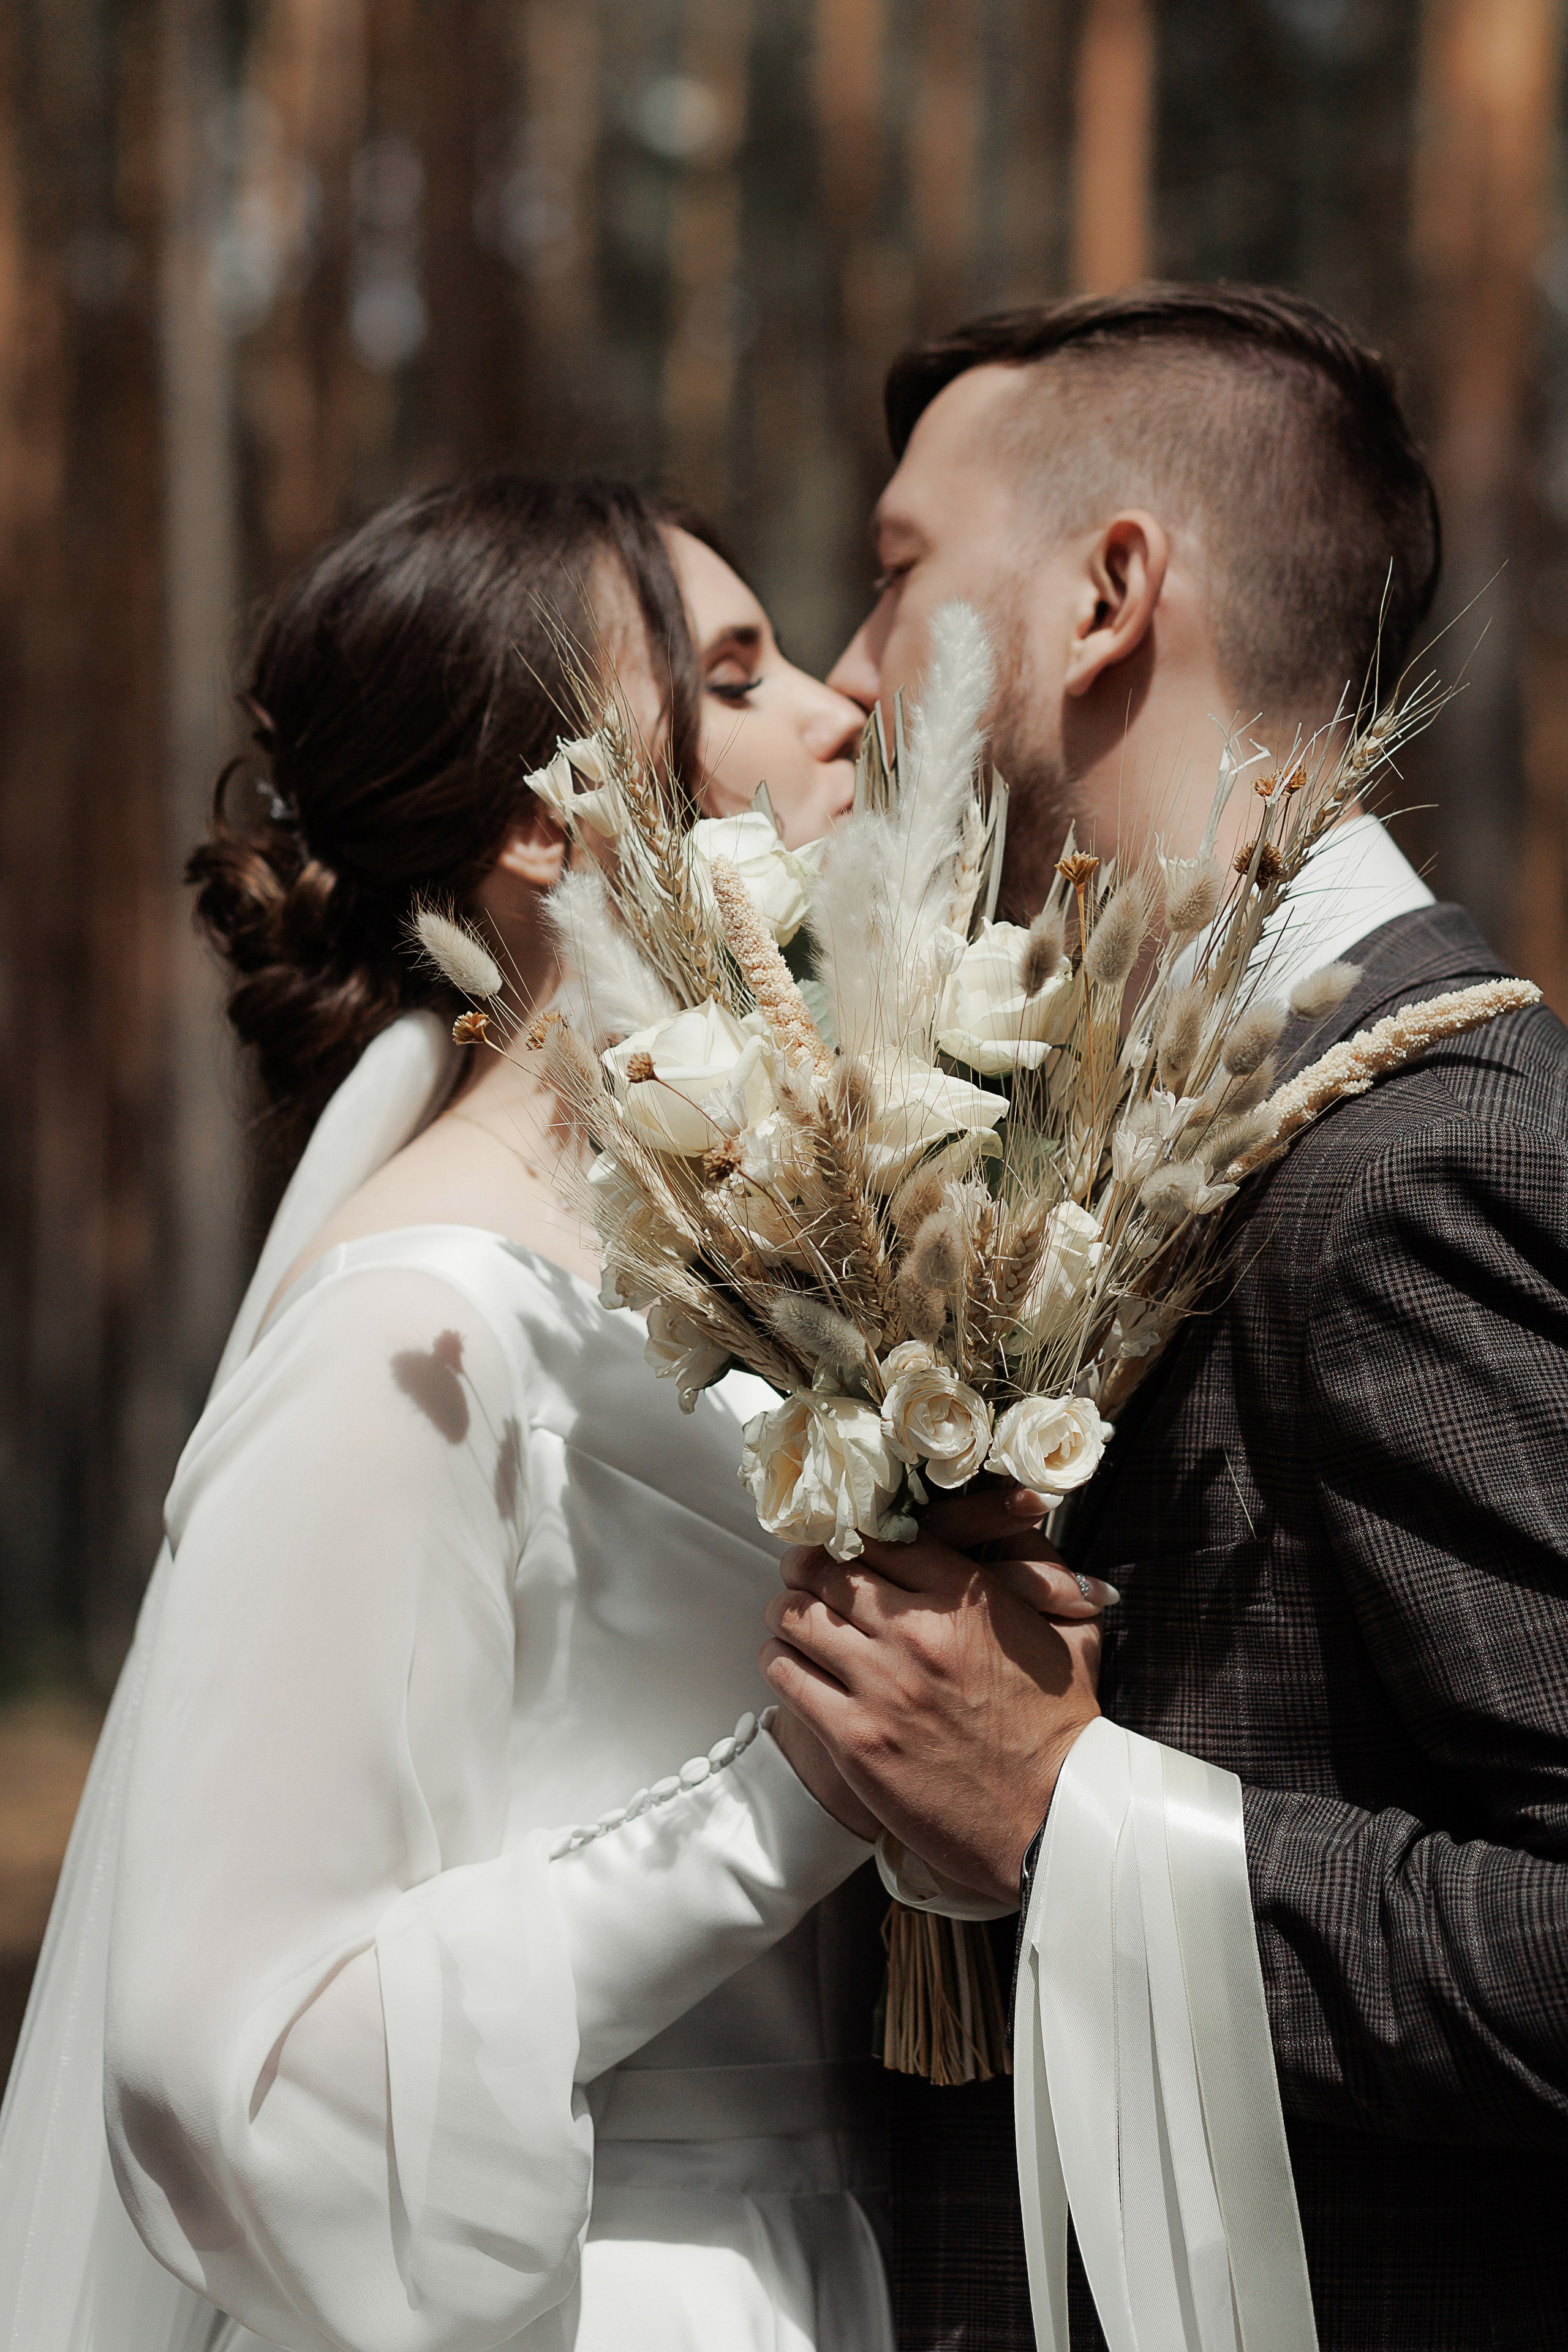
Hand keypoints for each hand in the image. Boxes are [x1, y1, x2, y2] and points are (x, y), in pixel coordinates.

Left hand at [760, 1486, 1109, 1904]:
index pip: (879, 1534)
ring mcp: (881, 1686)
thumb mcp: (1072, 1633)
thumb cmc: (1062, 1730)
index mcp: (966, 1598)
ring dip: (788, 1612)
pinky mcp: (854, 1740)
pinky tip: (793, 1665)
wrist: (1053, 1821)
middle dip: (808, 1567)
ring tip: (793, 1619)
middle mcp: (917, 1632)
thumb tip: (1023, 1521)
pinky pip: (785, 1675)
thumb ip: (1042, 1572)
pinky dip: (780, 1661)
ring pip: (794, 1616)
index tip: (843, 1544)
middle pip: (826, 1568)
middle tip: (804, 1576)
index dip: (852, 1534)